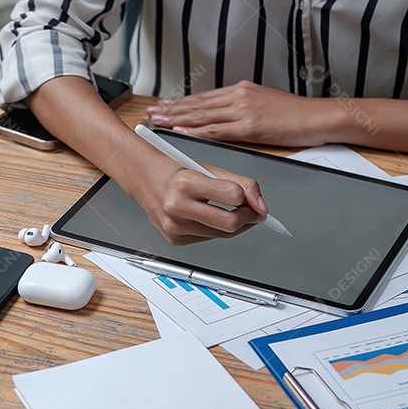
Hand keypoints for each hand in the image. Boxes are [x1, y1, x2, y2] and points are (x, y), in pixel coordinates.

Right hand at [132, 161, 267, 245]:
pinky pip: (208, 238)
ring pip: (222, 235)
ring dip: (233, 224)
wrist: (145, 179)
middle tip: (251, 211)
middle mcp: (176, 206)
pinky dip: (214, 229)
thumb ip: (241, 184)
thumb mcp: (209, 169)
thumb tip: (262, 208)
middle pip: (230, 223)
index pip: (234, 195)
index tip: (254, 200)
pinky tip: (206, 216)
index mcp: (186, 182)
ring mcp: (173, 226)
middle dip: (247, 218)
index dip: (249, 198)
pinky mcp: (174, 239)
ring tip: (229, 210)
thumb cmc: (178, 172)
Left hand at [146, 81, 330, 146]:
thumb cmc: (298, 116)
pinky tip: (180, 131)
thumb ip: (245, 109)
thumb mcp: (266, 106)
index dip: (182, 103)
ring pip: (202, 115)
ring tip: (157, 121)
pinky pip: (216, 129)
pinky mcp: (250, 125)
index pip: (204, 98)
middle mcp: (239, 96)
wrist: (320, 116)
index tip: (164, 105)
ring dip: (177, 118)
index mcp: (242, 91)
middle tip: (151, 112)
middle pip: (198, 104)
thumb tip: (228, 118)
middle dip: (172, 108)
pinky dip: (195, 131)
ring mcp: (243, 110)